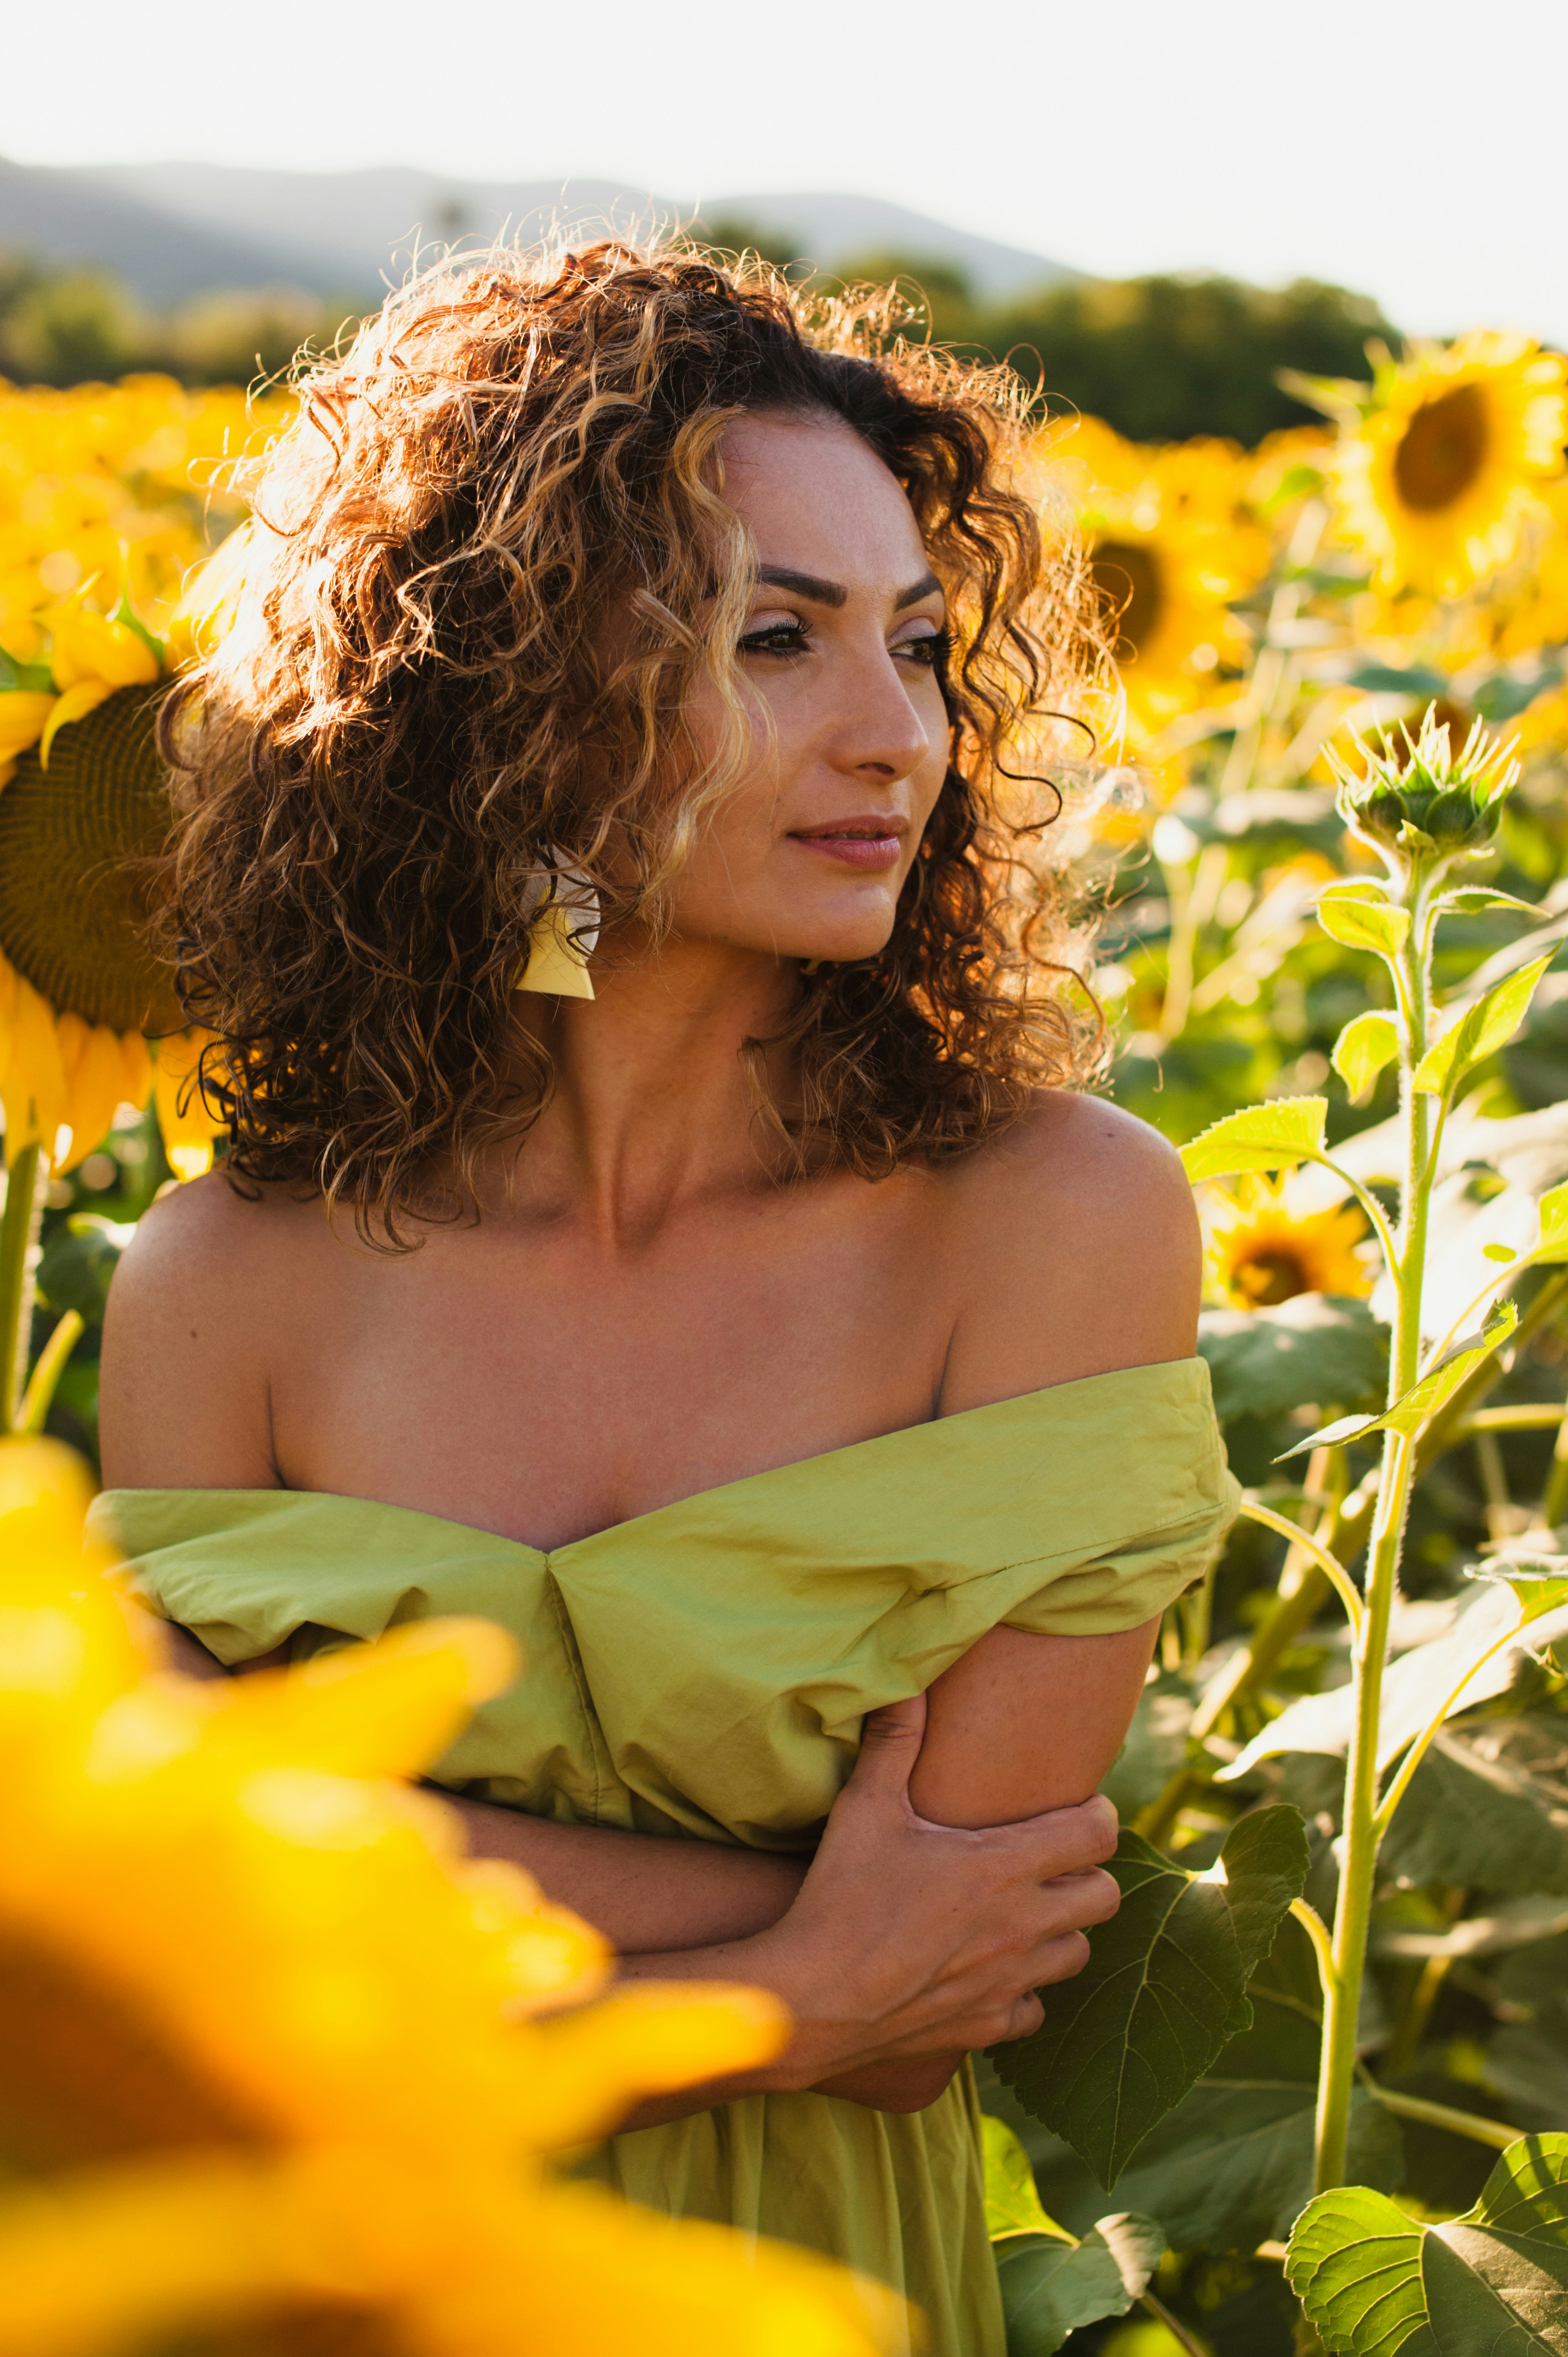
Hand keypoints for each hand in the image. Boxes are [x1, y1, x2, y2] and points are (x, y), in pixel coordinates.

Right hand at [747, 1692, 1119, 2089]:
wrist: (813, 2000)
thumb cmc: (840, 1897)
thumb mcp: (865, 1808)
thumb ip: (894, 1740)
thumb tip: (906, 1679)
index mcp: (1003, 1866)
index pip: (1098, 1834)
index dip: (1098, 1814)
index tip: (1077, 1808)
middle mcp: (1022, 1925)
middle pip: (1106, 1897)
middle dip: (1088, 1873)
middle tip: (1053, 1860)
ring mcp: (1010, 1981)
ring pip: (1079, 1953)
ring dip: (1062, 1930)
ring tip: (1025, 1911)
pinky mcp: (988, 2024)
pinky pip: (1037, 2009)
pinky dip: (1025, 1989)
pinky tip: (991, 1970)